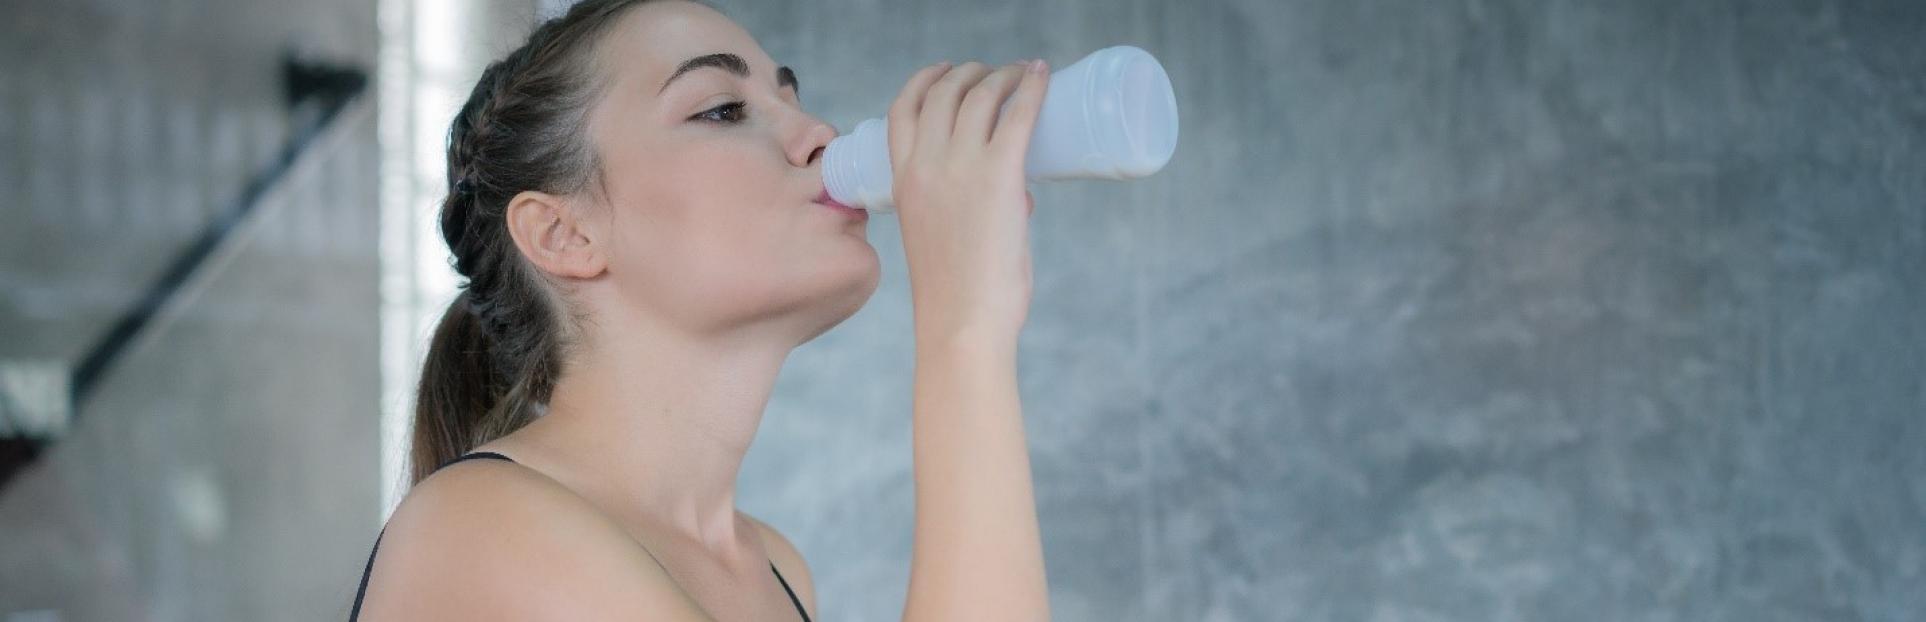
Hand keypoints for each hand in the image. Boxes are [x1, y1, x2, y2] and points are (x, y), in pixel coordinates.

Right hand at [887, 59, 1048, 344]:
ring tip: (1020, 73)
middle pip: (944, 92)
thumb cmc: (956, 297)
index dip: (924, 80)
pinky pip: (1017, 115)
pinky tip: (1041, 74)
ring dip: (1002, 74)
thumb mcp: (938, 240)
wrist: (961, 324)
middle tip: (995, 75)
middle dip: (970, 72)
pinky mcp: (1000, 176)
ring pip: (980, 95)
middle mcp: (926, 165)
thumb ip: (970, 213)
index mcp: (902, 181)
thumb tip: (1019, 199)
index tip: (945, 72)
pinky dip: (1030, 87)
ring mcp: (962, 168)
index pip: (902, 110)